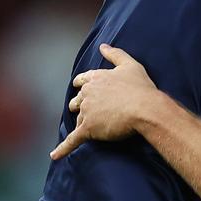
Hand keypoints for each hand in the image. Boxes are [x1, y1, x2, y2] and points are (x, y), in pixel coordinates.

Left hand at [50, 44, 157, 159]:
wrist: (145, 109)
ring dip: (82, 123)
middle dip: (81, 105)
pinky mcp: (88, 129)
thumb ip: (115, 54)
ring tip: (93, 129)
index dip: (82, 86)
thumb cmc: (140, 87)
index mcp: (96, 78)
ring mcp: (86, 112)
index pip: (81, 81)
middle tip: (94, 111)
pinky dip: (63, 149)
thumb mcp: (130, 65)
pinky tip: (54, 155)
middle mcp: (87, 94)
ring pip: (78, 119)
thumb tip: (102, 46)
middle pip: (77, 101)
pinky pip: (72, 140)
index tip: (83, 89)